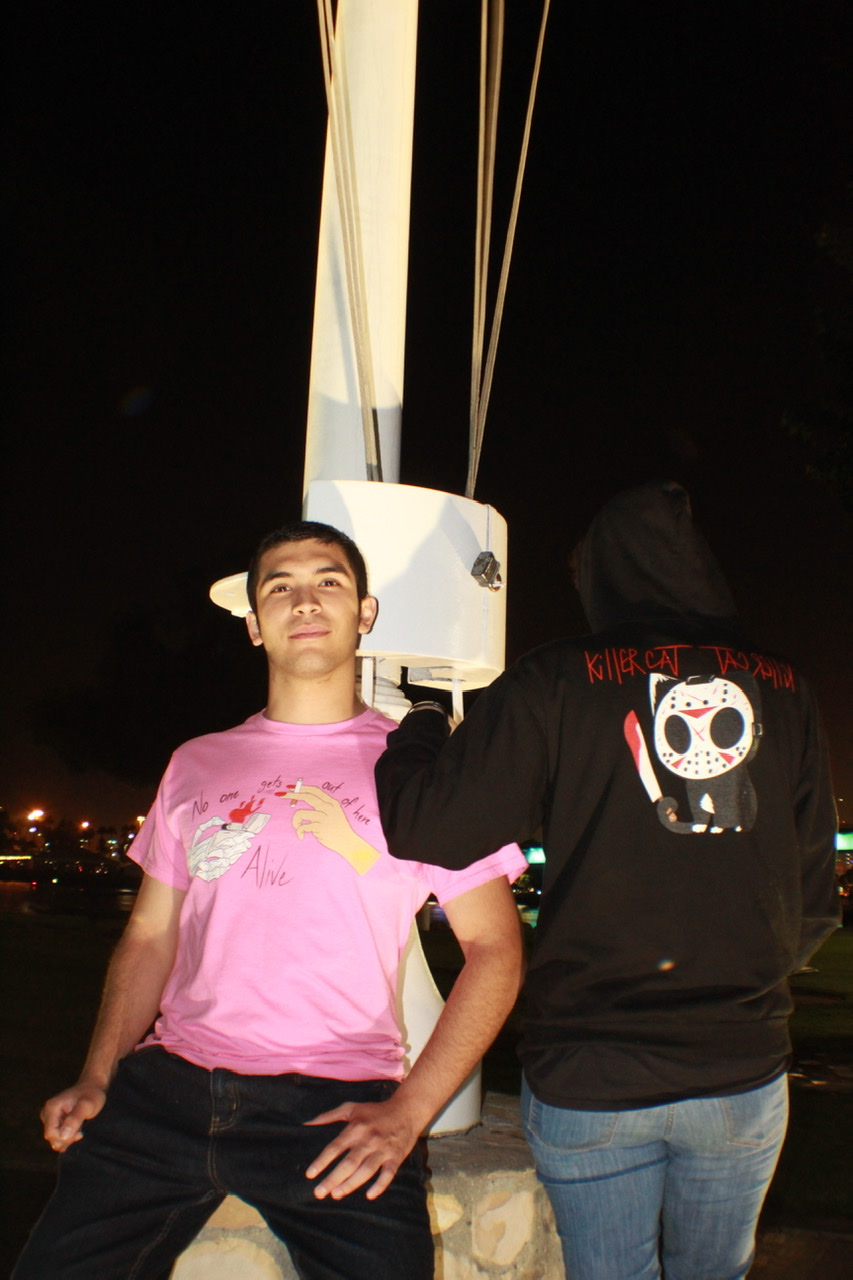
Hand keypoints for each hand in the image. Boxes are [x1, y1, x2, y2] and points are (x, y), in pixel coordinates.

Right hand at [41, 1081, 106, 1151]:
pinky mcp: (54, 1122)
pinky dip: (69, 1136)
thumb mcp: (87, 1105)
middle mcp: (47, 1113)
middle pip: (52, 1138)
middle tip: (81, 1130)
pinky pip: (58, 1136)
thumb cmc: (91, 1094)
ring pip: (55, 1139)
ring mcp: (49, 1118)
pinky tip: (77, 1128)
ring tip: (80, 1127)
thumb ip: (75, 1119)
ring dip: (69, 1138)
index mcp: (51, 1108)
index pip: (50, 1134)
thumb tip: (63, 1136)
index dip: (65, 1138)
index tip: (80, 1133)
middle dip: (68, 1138)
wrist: (93, 1087)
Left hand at [291, 786, 379, 874]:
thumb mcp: (333, 813)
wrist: (347, 842)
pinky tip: (302, 836)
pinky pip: (302, 827)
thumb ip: (321, 806)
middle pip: (306, 797)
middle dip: (291, 795)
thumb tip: (301, 798)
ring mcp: (324, 817)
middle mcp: (328, 807)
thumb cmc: (338, 828)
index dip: (302, 787)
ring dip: (295, 821)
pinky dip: (299, 832)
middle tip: (280, 795)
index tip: (290, 787)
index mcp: (331, 802)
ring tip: (298, 827)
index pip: (314, 790)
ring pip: (300, 813)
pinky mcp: (319, 828)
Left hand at [303, 1094, 423, 1200]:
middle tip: (319, 1193)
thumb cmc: (375, 1111)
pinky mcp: (395, 1157)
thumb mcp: (351, 1108)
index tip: (310, 1175)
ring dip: (351, 1184)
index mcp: (355, 1128)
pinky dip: (380, 1185)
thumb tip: (307, 1123)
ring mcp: (382, 1149)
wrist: (406, 1111)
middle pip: (348, 1163)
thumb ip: (329, 1116)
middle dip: (333, 1179)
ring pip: (366, 1170)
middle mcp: (368, 1140)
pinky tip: (369, 1195)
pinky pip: (388, 1174)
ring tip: (337, 1195)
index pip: (335, 1147)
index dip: (322, 1161)